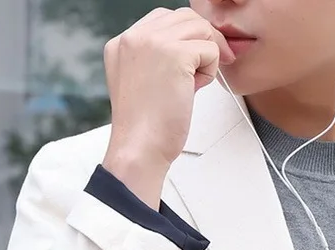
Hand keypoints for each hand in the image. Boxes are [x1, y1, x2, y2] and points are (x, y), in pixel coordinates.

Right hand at [101, 7, 234, 206]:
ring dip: (207, 56)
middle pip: (186, 17)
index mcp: (123, 43)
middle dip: (204, 41)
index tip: (195, 62)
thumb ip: (157, 61)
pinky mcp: (174, 55)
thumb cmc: (145, 128)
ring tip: (195, 84)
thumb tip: (191, 52)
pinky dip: (211, 71)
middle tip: (210, 68)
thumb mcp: (143, 84)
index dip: (187, 39)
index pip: (164, 19)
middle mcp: (134, 37)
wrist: (139, 148)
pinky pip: (210, 50)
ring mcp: (153, 42)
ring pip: (200, 29)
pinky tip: (195, 90)